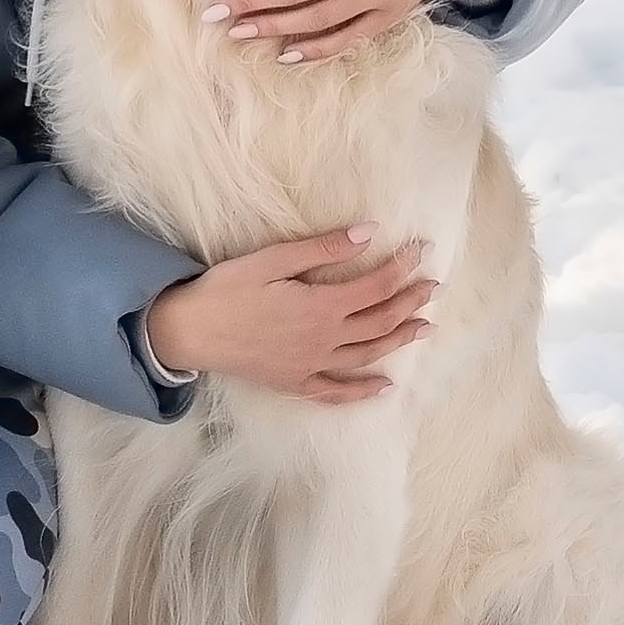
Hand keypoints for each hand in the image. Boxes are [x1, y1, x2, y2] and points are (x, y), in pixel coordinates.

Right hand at [146, 231, 434, 405]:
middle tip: (433, 287)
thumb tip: (367, 233)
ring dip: (400, 341)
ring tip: (425, 327)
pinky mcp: (296, 382)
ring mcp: (312, 365)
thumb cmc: (227, 289)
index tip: (421, 250)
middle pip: (380, 320)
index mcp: (321, 305)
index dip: (402, 267)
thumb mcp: (272, 259)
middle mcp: (325, 339)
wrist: (190, 331)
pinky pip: (337, 391)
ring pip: (368, 355)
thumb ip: (322, 249)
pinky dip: (364, 391)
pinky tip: (385, 388)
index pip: (376, 285)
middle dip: (410, 301)